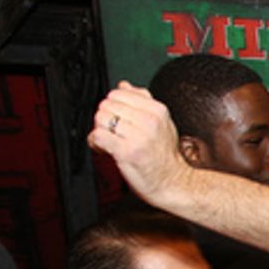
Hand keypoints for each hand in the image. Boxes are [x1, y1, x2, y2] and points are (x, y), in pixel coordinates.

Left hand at [87, 82, 188, 205]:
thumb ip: (143, 101)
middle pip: (106, 105)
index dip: (113, 107)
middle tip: (113, 133)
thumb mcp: (161, 123)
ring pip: (100, 119)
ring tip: (110, 142)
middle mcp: (148, 120)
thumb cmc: (165, 156)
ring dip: (100, 131)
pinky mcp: (126, 152)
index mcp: (157, 110)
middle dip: (105, 119)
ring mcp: (137, 136)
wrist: (172, 183)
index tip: (118, 121)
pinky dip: (96, 143)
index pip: (118, 94)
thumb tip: (124, 85)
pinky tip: (104, 149)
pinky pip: (98, 136)